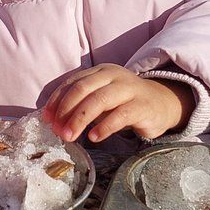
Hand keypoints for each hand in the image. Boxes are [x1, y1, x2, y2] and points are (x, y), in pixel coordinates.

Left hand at [42, 64, 195, 143]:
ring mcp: (129, 89)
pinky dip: (104, 127)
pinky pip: (120, 115)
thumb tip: (54, 121)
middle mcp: (113, 76)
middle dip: (66, 111)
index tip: (47, 119)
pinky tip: (94, 137)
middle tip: (58, 131)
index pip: (72, 83)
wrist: (162, 103)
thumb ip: (80, 105)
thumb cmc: (125, 103)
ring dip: (80, 119)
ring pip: (99, 100)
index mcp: (100, 71)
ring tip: (70, 137)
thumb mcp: (100, 99)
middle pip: (82, 89)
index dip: (57, 101)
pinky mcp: (142, 105)